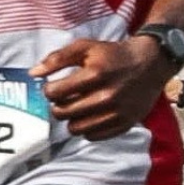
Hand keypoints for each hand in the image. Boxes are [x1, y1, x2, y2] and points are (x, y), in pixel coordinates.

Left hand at [29, 35, 169, 140]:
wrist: (150, 63)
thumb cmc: (113, 54)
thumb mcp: (85, 47)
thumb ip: (57, 58)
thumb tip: (33, 73)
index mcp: (95, 74)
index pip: (55, 93)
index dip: (49, 90)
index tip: (54, 87)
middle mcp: (106, 96)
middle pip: (63, 113)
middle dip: (58, 106)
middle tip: (64, 98)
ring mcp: (116, 113)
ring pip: (76, 129)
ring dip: (71, 119)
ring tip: (77, 107)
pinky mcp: (124, 124)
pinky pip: (93, 136)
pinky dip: (87, 127)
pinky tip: (91, 114)